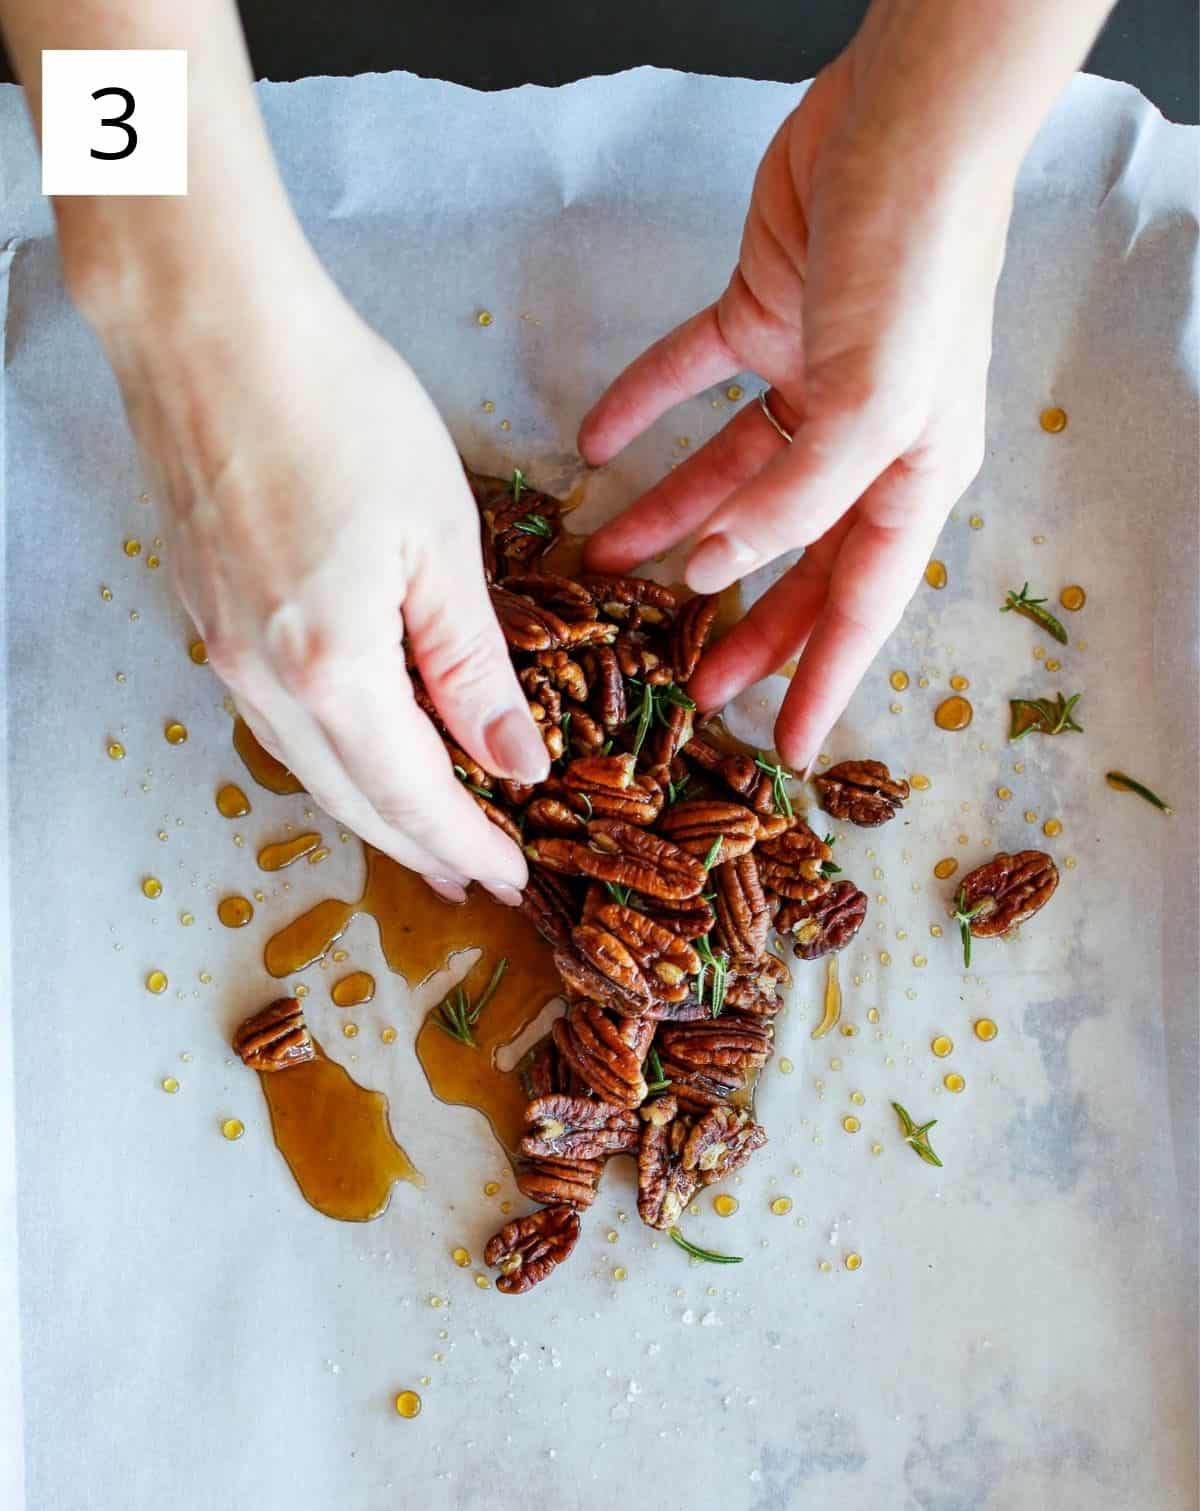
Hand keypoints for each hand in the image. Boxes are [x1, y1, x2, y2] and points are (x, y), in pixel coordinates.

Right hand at [99, 270, 547, 902]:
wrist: (207, 326)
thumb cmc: (336, 407)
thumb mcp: (438, 540)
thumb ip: (473, 665)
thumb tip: (515, 759)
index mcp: (332, 668)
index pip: (413, 792)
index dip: (466, 842)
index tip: (511, 878)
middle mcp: (263, 679)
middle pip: (351, 797)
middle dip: (416, 844)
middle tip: (469, 874)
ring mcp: (222, 649)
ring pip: (306, 764)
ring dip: (370, 805)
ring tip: (422, 828)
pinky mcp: (205, 614)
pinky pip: (273, 718)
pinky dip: (328, 751)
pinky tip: (358, 744)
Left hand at [579, 44, 1015, 769]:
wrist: (907, 118)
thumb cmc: (915, 265)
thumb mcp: (872, 404)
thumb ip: (797, 500)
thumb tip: (714, 571)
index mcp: (911, 474)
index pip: (860, 602)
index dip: (822, 679)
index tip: (785, 748)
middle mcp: (864, 439)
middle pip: (792, 555)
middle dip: (736, 618)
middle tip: (681, 680)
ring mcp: (813, 377)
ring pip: (729, 474)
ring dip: (665, 518)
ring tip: (599, 561)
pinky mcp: (764, 315)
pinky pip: (690, 381)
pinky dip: (642, 411)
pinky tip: (593, 445)